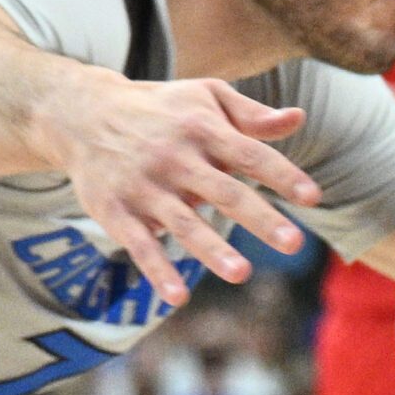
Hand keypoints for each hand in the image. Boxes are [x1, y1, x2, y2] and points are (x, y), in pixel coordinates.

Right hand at [49, 75, 322, 306]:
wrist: (82, 114)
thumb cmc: (160, 109)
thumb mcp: (204, 97)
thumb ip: (250, 114)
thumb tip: (298, 119)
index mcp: (203, 129)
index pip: (250, 154)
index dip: (282, 175)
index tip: (312, 197)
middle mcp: (175, 158)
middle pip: (224, 191)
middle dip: (259, 218)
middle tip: (294, 243)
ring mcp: (144, 187)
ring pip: (183, 223)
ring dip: (212, 249)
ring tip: (241, 273)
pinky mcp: (115, 211)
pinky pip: (139, 245)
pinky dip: (157, 271)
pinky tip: (178, 296)